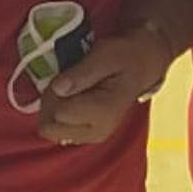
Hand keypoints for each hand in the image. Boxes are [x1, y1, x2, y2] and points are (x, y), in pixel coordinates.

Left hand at [40, 29, 170, 146]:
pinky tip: (72, 98)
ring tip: (71, 88)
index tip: (66, 74)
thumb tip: (58, 88)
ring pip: (51, 131)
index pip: (58, 113)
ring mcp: (92, 137)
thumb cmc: (123, 56)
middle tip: (65, 81)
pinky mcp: (87, 136)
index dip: (54, 91)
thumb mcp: (105, 54)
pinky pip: (58, 131)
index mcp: (102, 113)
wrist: (141, 65)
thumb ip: (82, 73)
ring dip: (54, 108)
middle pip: (51, 126)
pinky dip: (59, 115)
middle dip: (51, 102)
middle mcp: (97, 132)